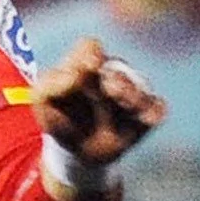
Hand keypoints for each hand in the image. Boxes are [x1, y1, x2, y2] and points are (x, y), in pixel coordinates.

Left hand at [32, 37, 165, 169]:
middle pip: (119, 66)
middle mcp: (111, 75)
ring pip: (141, 86)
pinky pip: (157, 108)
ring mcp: (130, 94)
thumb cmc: (58, 119)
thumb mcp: (42, 101)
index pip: (90, 47)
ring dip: (135, 94)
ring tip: (129, 105)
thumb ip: (49, 84)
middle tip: (111, 90)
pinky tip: (147, 117)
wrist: (75, 152)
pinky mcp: (144, 115)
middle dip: (116, 78)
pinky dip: (154, 111)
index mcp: (86, 66)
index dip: (91, 54)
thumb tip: (75, 74)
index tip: (88, 67)